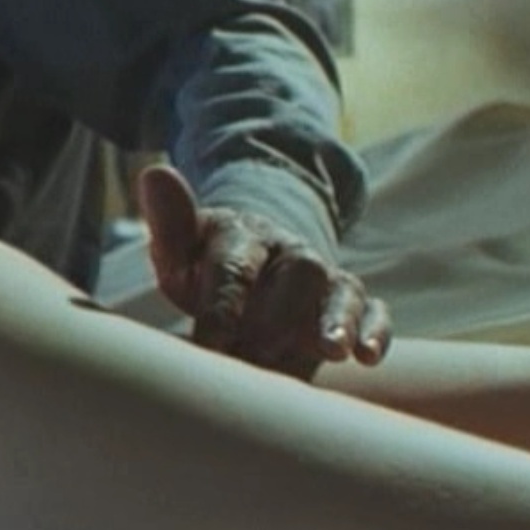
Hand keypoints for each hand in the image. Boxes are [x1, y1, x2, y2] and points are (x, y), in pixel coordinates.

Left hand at [137, 165, 391, 379]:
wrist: (251, 267)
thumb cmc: (205, 269)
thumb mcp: (179, 250)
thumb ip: (170, 223)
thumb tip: (154, 173)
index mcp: (243, 238)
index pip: (234, 266)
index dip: (225, 303)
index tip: (210, 341)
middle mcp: (289, 254)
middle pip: (300, 271)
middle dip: (282, 315)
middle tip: (259, 354)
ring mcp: (323, 278)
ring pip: (341, 290)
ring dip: (337, 320)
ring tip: (332, 350)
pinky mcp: (347, 303)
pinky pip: (373, 310)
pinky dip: (374, 331)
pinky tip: (368, 356)